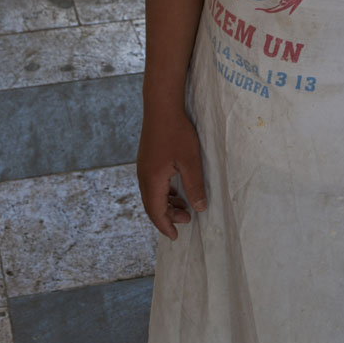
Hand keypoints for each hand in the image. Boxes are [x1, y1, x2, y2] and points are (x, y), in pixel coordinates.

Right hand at [137, 109, 206, 240]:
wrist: (161, 106)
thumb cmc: (177, 132)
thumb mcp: (190, 161)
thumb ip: (195, 186)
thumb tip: (199, 209)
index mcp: (152, 180)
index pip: (156, 211)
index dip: (165, 226)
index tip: (176, 236)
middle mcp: (143, 175)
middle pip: (152, 205)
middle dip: (167, 216)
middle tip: (186, 220)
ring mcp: (144, 166)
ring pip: (152, 194)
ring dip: (167, 204)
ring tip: (185, 206)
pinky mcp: (147, 158)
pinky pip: (153, 183)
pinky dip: (164, 192)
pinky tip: (177, 189)